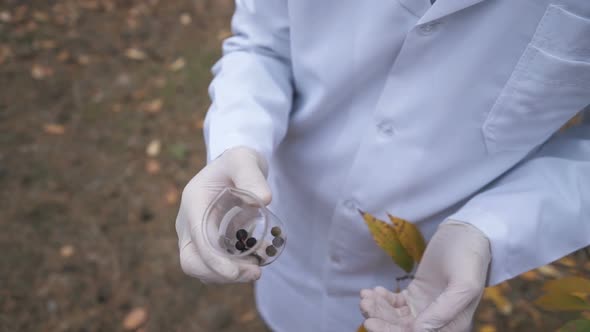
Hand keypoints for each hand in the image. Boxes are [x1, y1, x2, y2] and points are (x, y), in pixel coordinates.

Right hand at [175, 146, 270, 283]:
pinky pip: (212, 265)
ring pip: (201, 268)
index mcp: (193, 204)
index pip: (197, 242)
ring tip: (256, 269)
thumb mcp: (244, 160)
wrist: (234, 167)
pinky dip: (230, 271)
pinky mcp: (207, 242)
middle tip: (254, 272)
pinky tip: (253, 263)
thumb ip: (252, 175)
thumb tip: (265, 199)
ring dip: (227, 276)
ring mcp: (195, 235)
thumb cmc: (238, 161)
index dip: (214, 262)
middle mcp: (188, 223)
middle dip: (220, 274)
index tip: (237, 272)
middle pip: (191, 262)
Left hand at [360, 221, 490, 330]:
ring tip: (366, 295)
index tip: (371, 322)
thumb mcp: (463, 285)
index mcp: (452, 326)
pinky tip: (373, 291)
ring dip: (378, 309)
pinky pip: (394, 304)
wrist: (466, 235)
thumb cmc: (469, 259)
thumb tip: (418, 331)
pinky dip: (381, 300)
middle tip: (365, 304)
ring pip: (395, 318)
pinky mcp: (416, 296)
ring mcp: (425, 309)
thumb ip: (443, 311)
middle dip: (381, 320)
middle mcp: (437, 322)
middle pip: (402, 329)